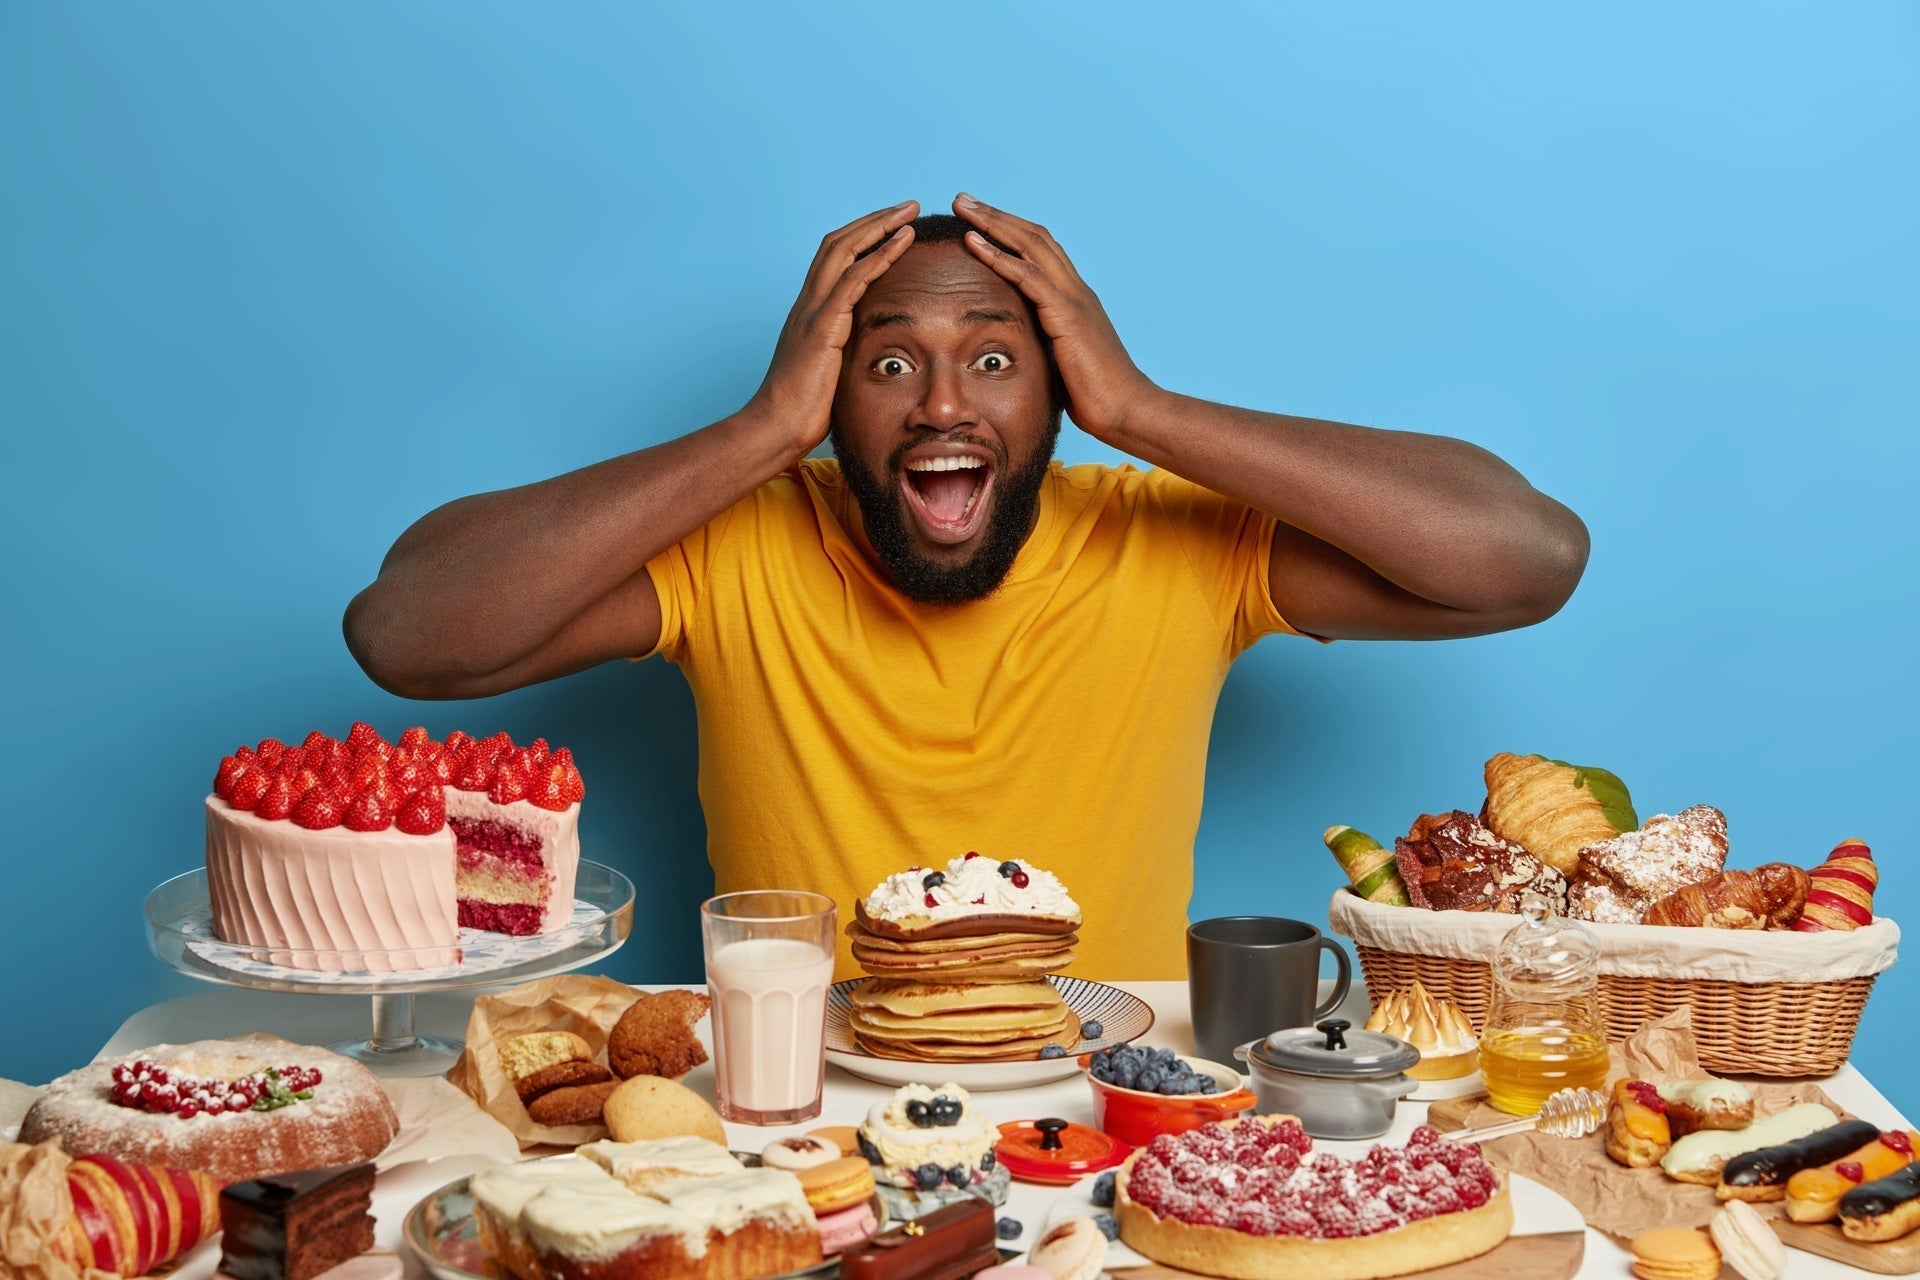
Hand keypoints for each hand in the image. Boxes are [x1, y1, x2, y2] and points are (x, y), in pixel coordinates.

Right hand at [745, 200, 920, 456]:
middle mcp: (808, 303)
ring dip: (879, 227)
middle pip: (838, 243)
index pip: (834, 259)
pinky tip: (901, 242)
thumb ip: (844, 356)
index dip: (863, 238)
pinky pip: (852, 279)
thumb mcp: (829, 374)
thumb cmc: (801, 411)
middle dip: (874, 220)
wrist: (774, 428)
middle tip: (906, 206)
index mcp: (810, 312)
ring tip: (909, 214)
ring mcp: (812, 311)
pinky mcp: (821, 326)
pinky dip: (878, 256)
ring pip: (843, 250)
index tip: (893, 226)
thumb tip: (867, 358)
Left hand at [952, 194, 1158, 444]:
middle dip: (997, 216)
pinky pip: (1028, 276)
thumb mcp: (1064, 364)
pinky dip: (999, 256)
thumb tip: (1022, 354)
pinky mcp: (1067, 317)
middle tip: (965, 200)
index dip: (1011, 232)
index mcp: (1075, 300)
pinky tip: (973, 242)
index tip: (980, 221)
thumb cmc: (1097, 398)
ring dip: (993, 224)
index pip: (1042, 252)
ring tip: (964, 208)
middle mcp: (1076, 290)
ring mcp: (1073, 300)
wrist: (1128, 411)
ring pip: (1030, 245)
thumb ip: (1046, 348)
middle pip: (1034, 237)